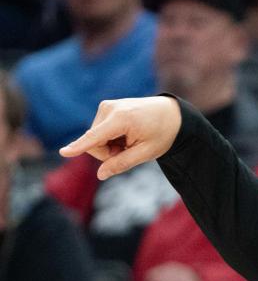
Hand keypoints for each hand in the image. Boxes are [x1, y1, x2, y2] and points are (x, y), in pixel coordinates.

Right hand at [59, 96, 181, 180]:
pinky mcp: (106, 107)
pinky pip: (99, 131)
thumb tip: (101, 175)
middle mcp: (110, 108)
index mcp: (122, 119)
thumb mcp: (147, 153)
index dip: (79, 147)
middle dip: (108, 153)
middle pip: (94, 143)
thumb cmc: (162, 134)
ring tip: (131, 140)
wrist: (171, 113)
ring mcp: (106, 106)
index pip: (95, 137)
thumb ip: (122, 163)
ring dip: (111, 145)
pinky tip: (126, 134)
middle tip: (129, 150)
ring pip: (95, 138)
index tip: (63, 152)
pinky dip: (111, 138)